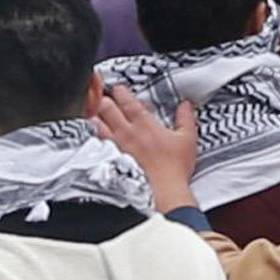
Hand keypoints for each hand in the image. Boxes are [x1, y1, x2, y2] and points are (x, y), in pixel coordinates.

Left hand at [96, 86, 197, 213]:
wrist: (164, 191)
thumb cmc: (175, 168)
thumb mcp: (187, 138)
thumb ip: (185, 118)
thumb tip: (185, 105)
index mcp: (145, 124)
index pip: (127, 101)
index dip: (120, 91)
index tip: (118, 87)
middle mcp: (127, 134)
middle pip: (108, 110)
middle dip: (103, 99)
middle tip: (101, 95)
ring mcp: (118, 148)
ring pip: (98, 127)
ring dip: (94, 117)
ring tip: (91, 112)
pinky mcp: (113, 163)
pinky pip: (98, 145)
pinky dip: (94, 137)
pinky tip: (93, 137)